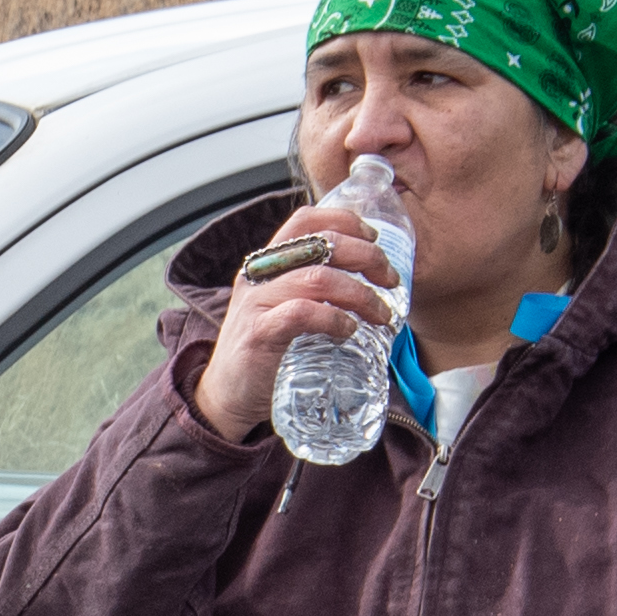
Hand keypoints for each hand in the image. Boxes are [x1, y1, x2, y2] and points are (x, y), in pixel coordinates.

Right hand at [193, 193, 399, 447]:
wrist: (225, 395)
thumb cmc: (266, 352)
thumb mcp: (285, 308)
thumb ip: (314, 291)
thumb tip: (371, 283)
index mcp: (268, 263)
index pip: (305, 219)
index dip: (345, 221)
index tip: (375, 239)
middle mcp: (260, 275)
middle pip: (321, 243)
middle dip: (367, 257)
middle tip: (391, 281)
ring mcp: (257, 303)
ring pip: (318, 278)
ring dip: (360, 294)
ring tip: (381, 314)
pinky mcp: (258, 334)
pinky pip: (302, 313)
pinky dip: (334, 319)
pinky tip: (349, 331)